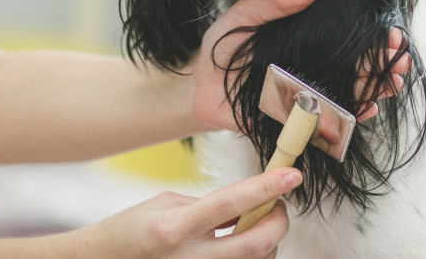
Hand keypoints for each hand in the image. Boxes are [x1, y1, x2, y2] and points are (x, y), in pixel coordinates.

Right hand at [74, 168, 302, 257]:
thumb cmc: (133, 230)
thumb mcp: (167, 204)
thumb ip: (210, 205)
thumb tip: (251, 203)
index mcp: (174, 227)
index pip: (230, 203)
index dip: (266, 187)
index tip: (292, 174)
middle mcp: (188, 258)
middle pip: (255, 244)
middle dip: (278, 221)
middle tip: (277, 205)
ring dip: (268, 240)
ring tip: (255, 225)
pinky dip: (253, 256)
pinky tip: (241, 244)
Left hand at [191, 0, 411, 131]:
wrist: (197, 86)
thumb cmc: (222, 44)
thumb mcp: (246, 14)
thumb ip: (277, 1)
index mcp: (309, 40)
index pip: (351, 38)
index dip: (376, 38)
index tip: (392, 34)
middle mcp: (315, 66)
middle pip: (360, 67)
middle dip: (386, 65)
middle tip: (400, 61)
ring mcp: (310, 94)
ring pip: (352, 93)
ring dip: (377, 90)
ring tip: (392, 83)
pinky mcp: (299, 119)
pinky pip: (330, 121)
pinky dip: (350, 118)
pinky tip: (364, 110)